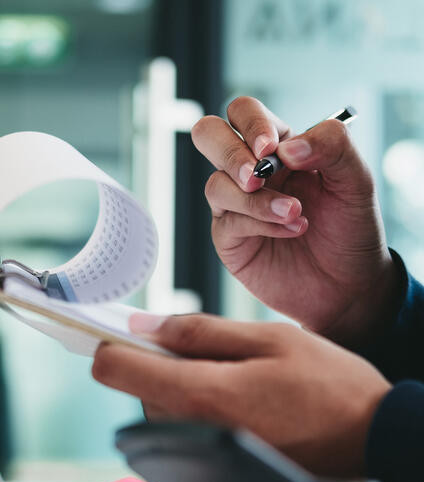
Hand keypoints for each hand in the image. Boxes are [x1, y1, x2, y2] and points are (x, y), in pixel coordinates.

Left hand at [92, 313, 391, 477]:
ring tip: (233, 377)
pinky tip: (235, 402)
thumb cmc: (330, 390)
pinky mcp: (206, 469)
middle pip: (134, 385)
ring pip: (156, 406)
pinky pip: (178, 429)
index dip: (110, 341)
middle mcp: (185, 431)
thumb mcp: (269, 339)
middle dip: (157, 359)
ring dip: (177, 384)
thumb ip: (199, 331)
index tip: (116, 327)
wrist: (371, 445)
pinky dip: (193, 408)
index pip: (113, 368)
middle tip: (207, 349)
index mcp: (197, 394)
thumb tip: (144, 323)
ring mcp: (195, 456)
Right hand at [191, 97, 401, 347]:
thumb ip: (332, 147)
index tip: (271, 147)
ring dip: (256, 200)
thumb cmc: (349, 228)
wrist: (346, 283)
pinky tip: (290, 231)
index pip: (244, 114)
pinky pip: (229, 222)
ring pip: (215, 186)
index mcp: (278, 147)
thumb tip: (287, 146)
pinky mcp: (229, 239)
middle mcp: (250, 172)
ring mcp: (234, 206)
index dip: (251, 124)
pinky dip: (260, 224)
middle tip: (257, 175)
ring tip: (294, 214)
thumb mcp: (356, 180)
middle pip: (209, 136)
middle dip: (230, 153)